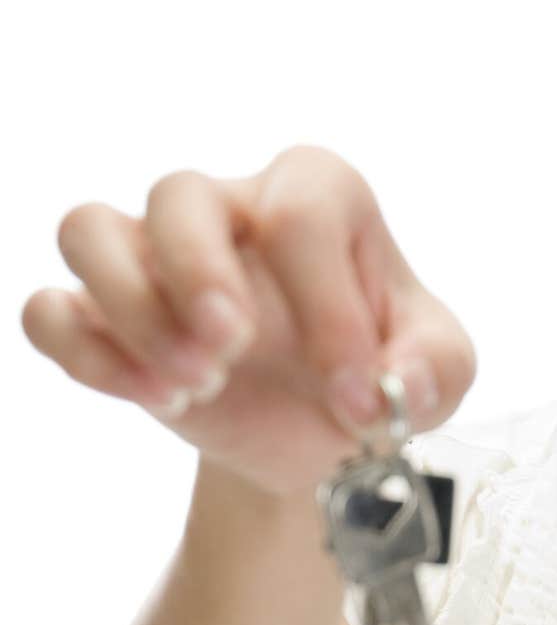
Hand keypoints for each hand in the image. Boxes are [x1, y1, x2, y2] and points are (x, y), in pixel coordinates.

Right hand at [20, 144, 476, 497]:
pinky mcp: (107, 317)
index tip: (358, 401)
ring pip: (89, 230)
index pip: (301, 216)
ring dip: (132, 313)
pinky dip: (84, 352)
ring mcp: (157, 258)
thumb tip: (397, 388)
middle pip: (176, 193)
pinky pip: (51, 309)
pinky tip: (148, 397)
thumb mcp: (437, 373)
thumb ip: (437, 368)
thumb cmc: (376, 375)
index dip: (329, 313)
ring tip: (193, 388)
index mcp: (317, 197)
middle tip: (232, 356)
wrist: (315, 431)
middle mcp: (227, 209)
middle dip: (199, 280)